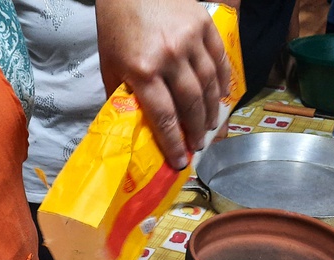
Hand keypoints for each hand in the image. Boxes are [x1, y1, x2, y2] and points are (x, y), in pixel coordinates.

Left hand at [95, 0, 231, 169]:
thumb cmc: (116, 27)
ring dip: (211, 110)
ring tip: (209, 127)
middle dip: (196, 130)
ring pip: (209, 84)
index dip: (173, 143)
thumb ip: (120, 96)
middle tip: (198, 146)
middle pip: (190, 104)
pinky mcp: (204, 24)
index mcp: (142, 70)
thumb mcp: (109, 65)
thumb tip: (130, 129)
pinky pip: (220, 59)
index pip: (163, 116)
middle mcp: (169, 56)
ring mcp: (190, 39)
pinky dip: (223, 81)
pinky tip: (221, 98)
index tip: (179, 161)